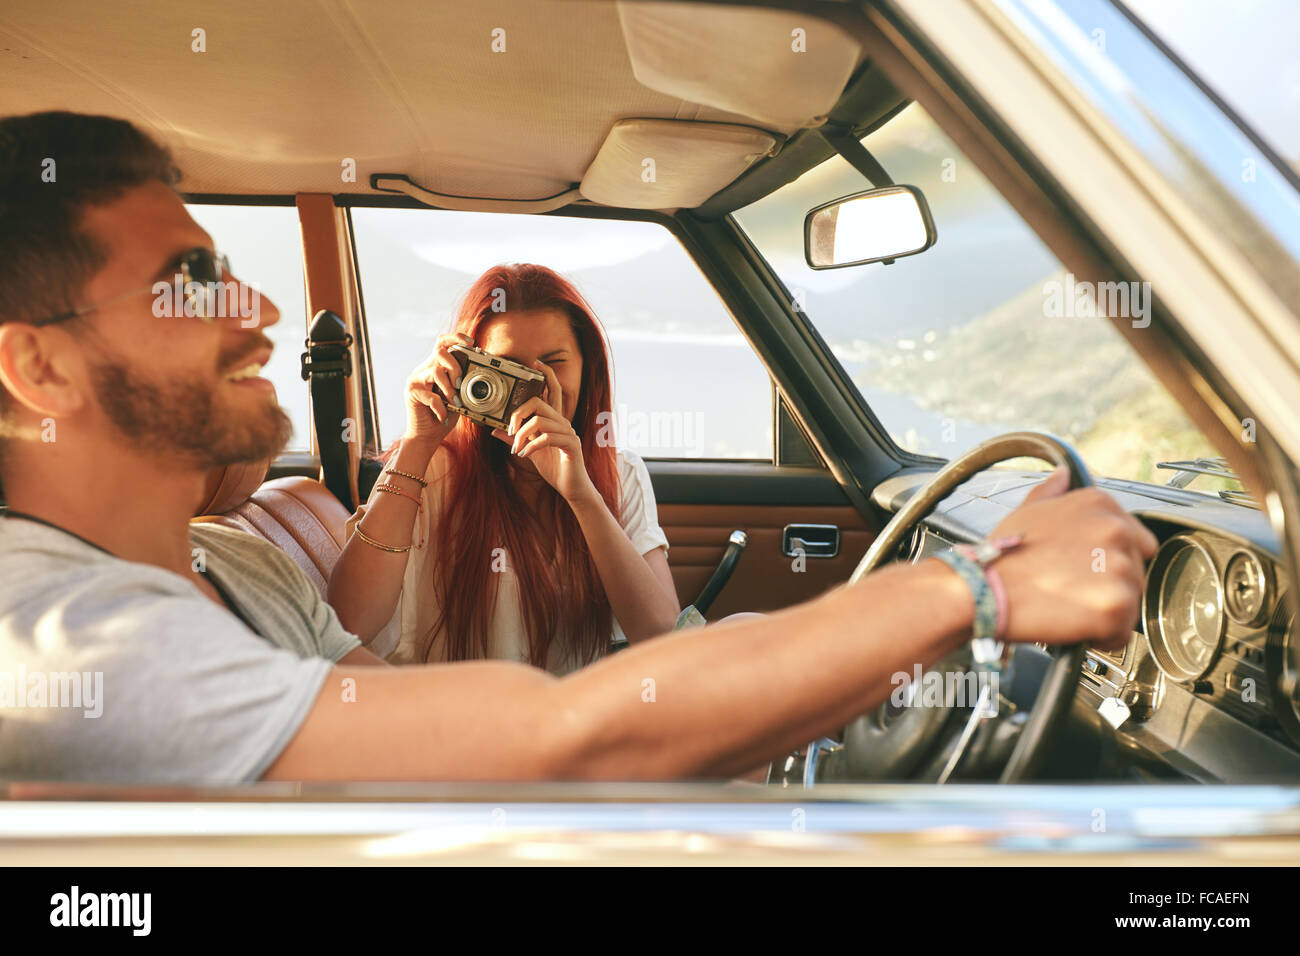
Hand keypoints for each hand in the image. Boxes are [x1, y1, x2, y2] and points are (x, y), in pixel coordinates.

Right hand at [403, 332, 471, 443]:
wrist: (426, 436)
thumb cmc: (444, 415)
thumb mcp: (458, 396)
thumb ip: (463, 384)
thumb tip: (479, 374)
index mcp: (434, 367)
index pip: (442, 343)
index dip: (455, 337)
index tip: (471, 342)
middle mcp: (423, 370)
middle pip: (440, 352)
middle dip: (456, 367)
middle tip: (460, 385)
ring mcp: (415, 380)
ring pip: (436, 371)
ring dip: (449, 389)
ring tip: (454, 402)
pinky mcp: (411, 393)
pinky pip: (430, 395)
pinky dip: (440, 407)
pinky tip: (442, 415)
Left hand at [491, 360, 596, 503]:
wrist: (572, 488)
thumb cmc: (554, 468)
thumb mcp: (530, 451)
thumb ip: (514, 439)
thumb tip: (495, 429)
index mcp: (554, 421)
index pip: (553, 391)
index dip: (547, 375)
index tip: (535, 363)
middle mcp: (563, 423)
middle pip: (539, 403)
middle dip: (519, 414)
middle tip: (510, 429)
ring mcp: (568, 433)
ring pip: (540, 421)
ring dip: (522, 435)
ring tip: (516, 449)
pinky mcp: (571, 445)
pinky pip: (547, 438)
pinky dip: (531, 446)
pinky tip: (524, 455)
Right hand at [985, 467, 1157, 649]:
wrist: (980, 590)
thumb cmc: (1000, 555)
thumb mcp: (1026, 511)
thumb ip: (1053, 492)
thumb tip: (1064, 474)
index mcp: (1099, 504)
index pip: (1135, 538)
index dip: (1109, 559)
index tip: (1085, 569)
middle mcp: (1115, 530)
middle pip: (1136, 571)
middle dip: (1110, 585)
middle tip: (1071, 592)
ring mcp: (1118, 568)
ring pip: (1131, 602)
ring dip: (1105, 612)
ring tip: (1066, 609)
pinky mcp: (1115, 605)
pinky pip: (1122, 632)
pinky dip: (1101, 637)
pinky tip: (1071, 627)